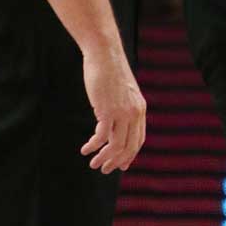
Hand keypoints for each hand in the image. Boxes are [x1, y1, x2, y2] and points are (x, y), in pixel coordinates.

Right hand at [80, 44, 146, 172]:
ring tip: (93, 164)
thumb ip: (123, 108)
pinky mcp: (107, 110)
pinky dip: (93, 146)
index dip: (130, 155)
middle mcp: (134, 113)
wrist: (105, 56)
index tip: (121, 165)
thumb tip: (115, 122)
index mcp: (140, 110)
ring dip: (104, 157)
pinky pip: (101, 136)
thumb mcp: (123, 93)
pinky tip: (85, 149)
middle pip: (129, 147)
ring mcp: (122, 113)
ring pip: (116, 145)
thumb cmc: (111, 73)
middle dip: (116, 162)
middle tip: (104, 169)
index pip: (138, 140)